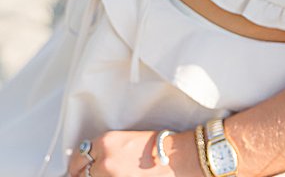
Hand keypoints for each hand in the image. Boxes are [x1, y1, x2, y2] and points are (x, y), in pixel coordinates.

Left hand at [68, 130, 201, 176]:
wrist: (179, 156)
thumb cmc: (158, 146)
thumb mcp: (127, 140)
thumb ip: (106, 150)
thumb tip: (92, 163)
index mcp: (107, 141)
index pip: (77, 157)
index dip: (76, 166)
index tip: (77, 170)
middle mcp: (105, 160)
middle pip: (79, 174)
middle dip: (82, 175)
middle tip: (88, 175)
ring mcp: (111, 176)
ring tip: (107, 175)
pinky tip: (117, 176)